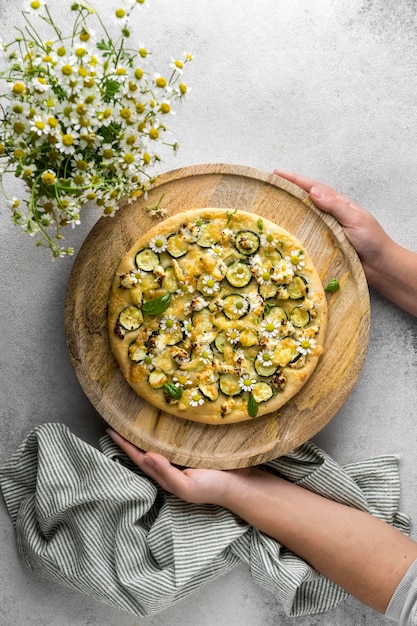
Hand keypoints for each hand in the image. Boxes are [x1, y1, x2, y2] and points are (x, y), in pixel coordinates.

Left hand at [107, 428, 248, 504]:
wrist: (239, 485)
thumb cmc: (212, 487)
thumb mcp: (186, 486)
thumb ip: (166, 472)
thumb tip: (146, 455)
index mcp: (164, 475)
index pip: (139, 457)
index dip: (124, 445)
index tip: (110, 430)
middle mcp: (169, 466)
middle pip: (143, 450)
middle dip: (129, 438)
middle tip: (117, 421)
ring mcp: (180, 459)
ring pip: (156, 445)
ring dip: (143, 435)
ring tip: (133, 420)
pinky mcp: (191, 451)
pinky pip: (171, 440)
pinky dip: (161, 433)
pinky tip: (160, 424)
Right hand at [273, 169, 392, 284]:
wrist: (379, 266)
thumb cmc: (371, 240)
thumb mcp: (355, 219)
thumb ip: (335, 206)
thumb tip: (313, 191)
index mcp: (336, 205)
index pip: (312, 188)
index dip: (294, 180)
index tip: (277, 173)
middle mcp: (327, 216)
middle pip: (303, 202)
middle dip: (286, 194)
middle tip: (267, 189)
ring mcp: (323, 232)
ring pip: (301, 220)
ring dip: (286, 214)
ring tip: (267, 209)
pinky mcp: (320, 248)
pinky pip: (303, 240)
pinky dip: (291, 236)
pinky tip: (279, 236)